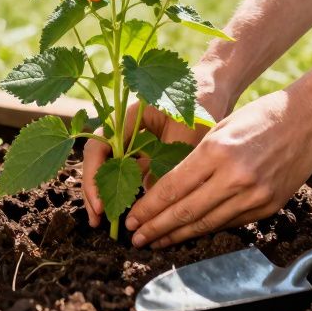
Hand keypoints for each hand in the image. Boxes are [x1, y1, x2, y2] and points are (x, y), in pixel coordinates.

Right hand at [80, 103, 208, 227]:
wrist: (217, 88)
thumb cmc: (201, 104)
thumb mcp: (186, 137)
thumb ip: (165, 165)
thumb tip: (148, 199)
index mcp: (128, 117)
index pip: (99, 147)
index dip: (94, 177)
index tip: (100, 204)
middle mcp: (127, 130)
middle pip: (100, 161)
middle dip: (95, 191)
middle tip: (98, 221)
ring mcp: (136, 141)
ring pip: (115, 170)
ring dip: (110, 194)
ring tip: (107, 222)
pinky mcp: (149, 152)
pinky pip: (133, 173)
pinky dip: (130, 191)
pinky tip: (132, 212)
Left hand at [125, 88, 311, 248]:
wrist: (308, 119)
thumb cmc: (258, 117)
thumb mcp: (218, 129)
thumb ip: (195, 161)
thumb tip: (166, 191)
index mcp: (216, 151)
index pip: (172, 188)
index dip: (148, 208)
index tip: (132, 219)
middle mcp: (234, 177)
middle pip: (185, 212)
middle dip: (156, 228)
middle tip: (136, 238)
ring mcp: (254, 195)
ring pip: (207, 223)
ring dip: (178, 236)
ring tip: (157, 242)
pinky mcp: (268, 206)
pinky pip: (231, 222)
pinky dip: (207, 229)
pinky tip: (190, 234)